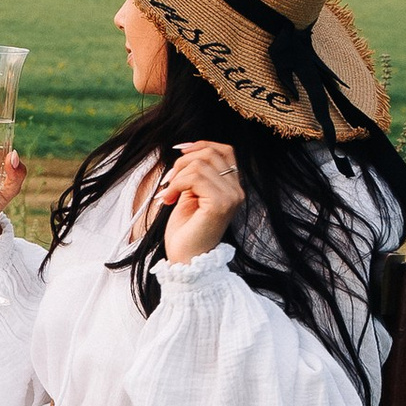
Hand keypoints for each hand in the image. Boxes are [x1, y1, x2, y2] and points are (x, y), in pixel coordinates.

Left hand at [153, 143, 241, 266]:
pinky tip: (168, 200)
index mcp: (232, 187)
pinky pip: (195, 178)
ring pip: (200, 164)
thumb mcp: (190, 195)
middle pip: (211, 153)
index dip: (201, 145)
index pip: (225, 150)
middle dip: (183, 161)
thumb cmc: (186, 231)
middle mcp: (237, 191)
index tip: (179, 151)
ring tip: (168, 194)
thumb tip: (186, 150)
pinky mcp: (221, 204)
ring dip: (176, 176)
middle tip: (168, 182)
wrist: (186, 260)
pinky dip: (176, 185)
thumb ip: (194, 175)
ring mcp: (232, 197)